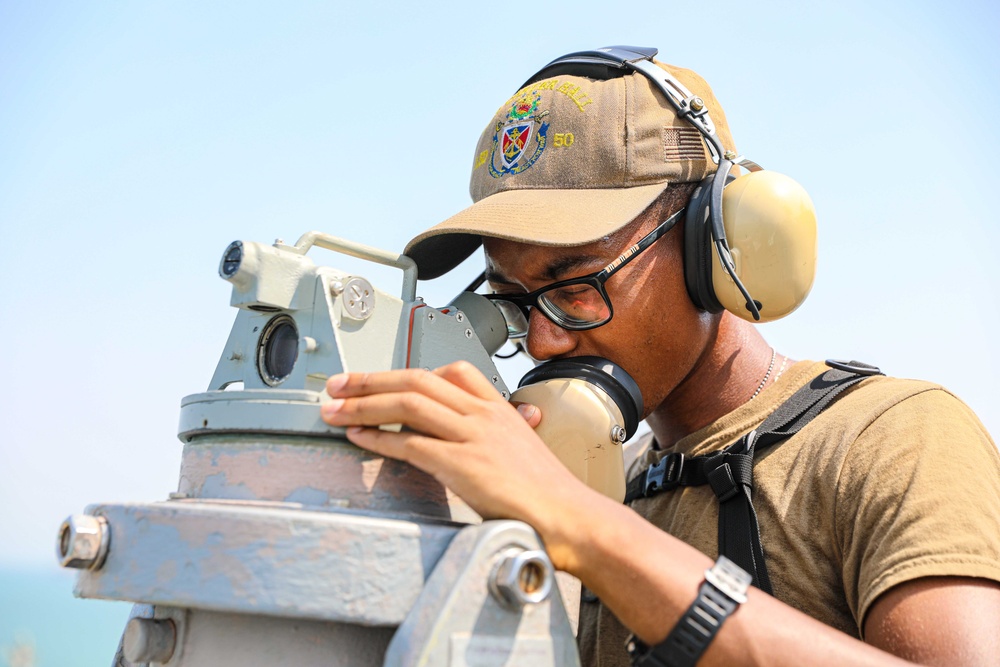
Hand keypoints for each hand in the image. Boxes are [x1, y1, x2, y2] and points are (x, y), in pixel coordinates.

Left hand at [320, 361, 593, 566]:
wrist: (571, 518)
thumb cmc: (549, 496)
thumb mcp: (522, 452)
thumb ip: (497, 438)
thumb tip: (476, 445)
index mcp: (499, 409)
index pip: (450, 371)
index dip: (408, 372)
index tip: (380, 380)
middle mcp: (484, 415)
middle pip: (418, 380)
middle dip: (371, 380)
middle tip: (339, 385)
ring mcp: (474, 437)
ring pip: (409, 403)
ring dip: (364, 404)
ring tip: (335, 409)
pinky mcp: (464, 465)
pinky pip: (411, 443)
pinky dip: (379, 438)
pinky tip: (358, 437)